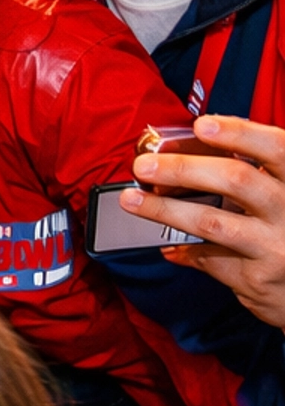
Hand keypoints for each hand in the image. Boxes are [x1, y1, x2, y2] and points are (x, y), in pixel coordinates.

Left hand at [126, 114, 284, 328]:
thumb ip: (257, 175)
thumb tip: (195, 151)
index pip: (276, 148)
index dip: (240, 133)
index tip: (202, 126)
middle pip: (235, 180)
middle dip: (182, 169)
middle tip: (145, 167)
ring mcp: (275, 247)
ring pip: (212, 221)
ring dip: (165, 209)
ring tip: (133, 201)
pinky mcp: (258, 279)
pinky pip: (210, 259)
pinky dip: (185, 250)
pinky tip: (169, 246)